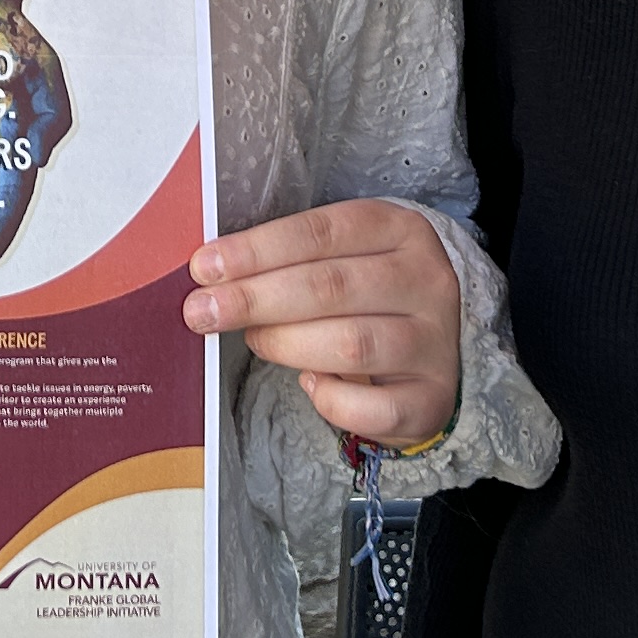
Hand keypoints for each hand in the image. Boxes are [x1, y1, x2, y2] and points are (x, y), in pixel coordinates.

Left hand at [182, 198, 462, 449]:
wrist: (434, 350)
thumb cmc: (370, 296)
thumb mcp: (343, 259)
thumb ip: (289, 261)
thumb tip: (211, 275)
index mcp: (399, 230)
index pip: (321, 232)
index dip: (257, 249)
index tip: (204, 268)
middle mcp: (426, 281)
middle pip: (331, 286)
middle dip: (255, 298)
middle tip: (202, 311)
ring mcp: (435, 342)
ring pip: (351, 344)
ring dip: (286, 344)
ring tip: (255, 340)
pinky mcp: (433, 397)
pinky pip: (376, 407)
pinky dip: (331, 399)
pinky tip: (310, 383)